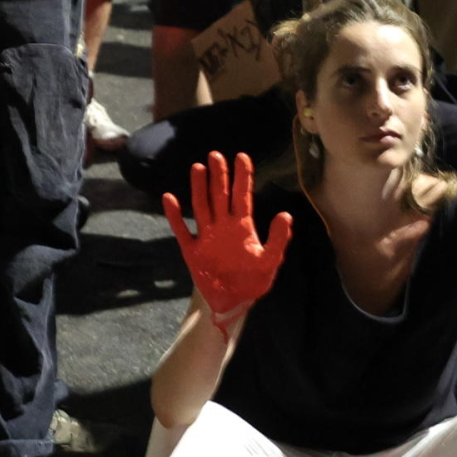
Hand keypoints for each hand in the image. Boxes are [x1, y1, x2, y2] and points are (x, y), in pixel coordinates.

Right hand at [162, 150, 293, 328]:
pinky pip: (181, 230)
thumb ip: (278, 239)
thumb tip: (285, 214)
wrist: (233, 301)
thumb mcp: (270, 261)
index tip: (242, 157)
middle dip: (219, 175)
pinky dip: (175, 215)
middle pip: (220, 195)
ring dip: (199, 188)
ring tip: (198, 168)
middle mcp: (223, 226)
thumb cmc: (253, 281)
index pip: (242, 196)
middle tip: (216, 154)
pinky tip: (170, 198)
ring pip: (201, 206)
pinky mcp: (192, 250)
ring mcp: (206, 236)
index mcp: (243, 227)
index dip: (242, 177)